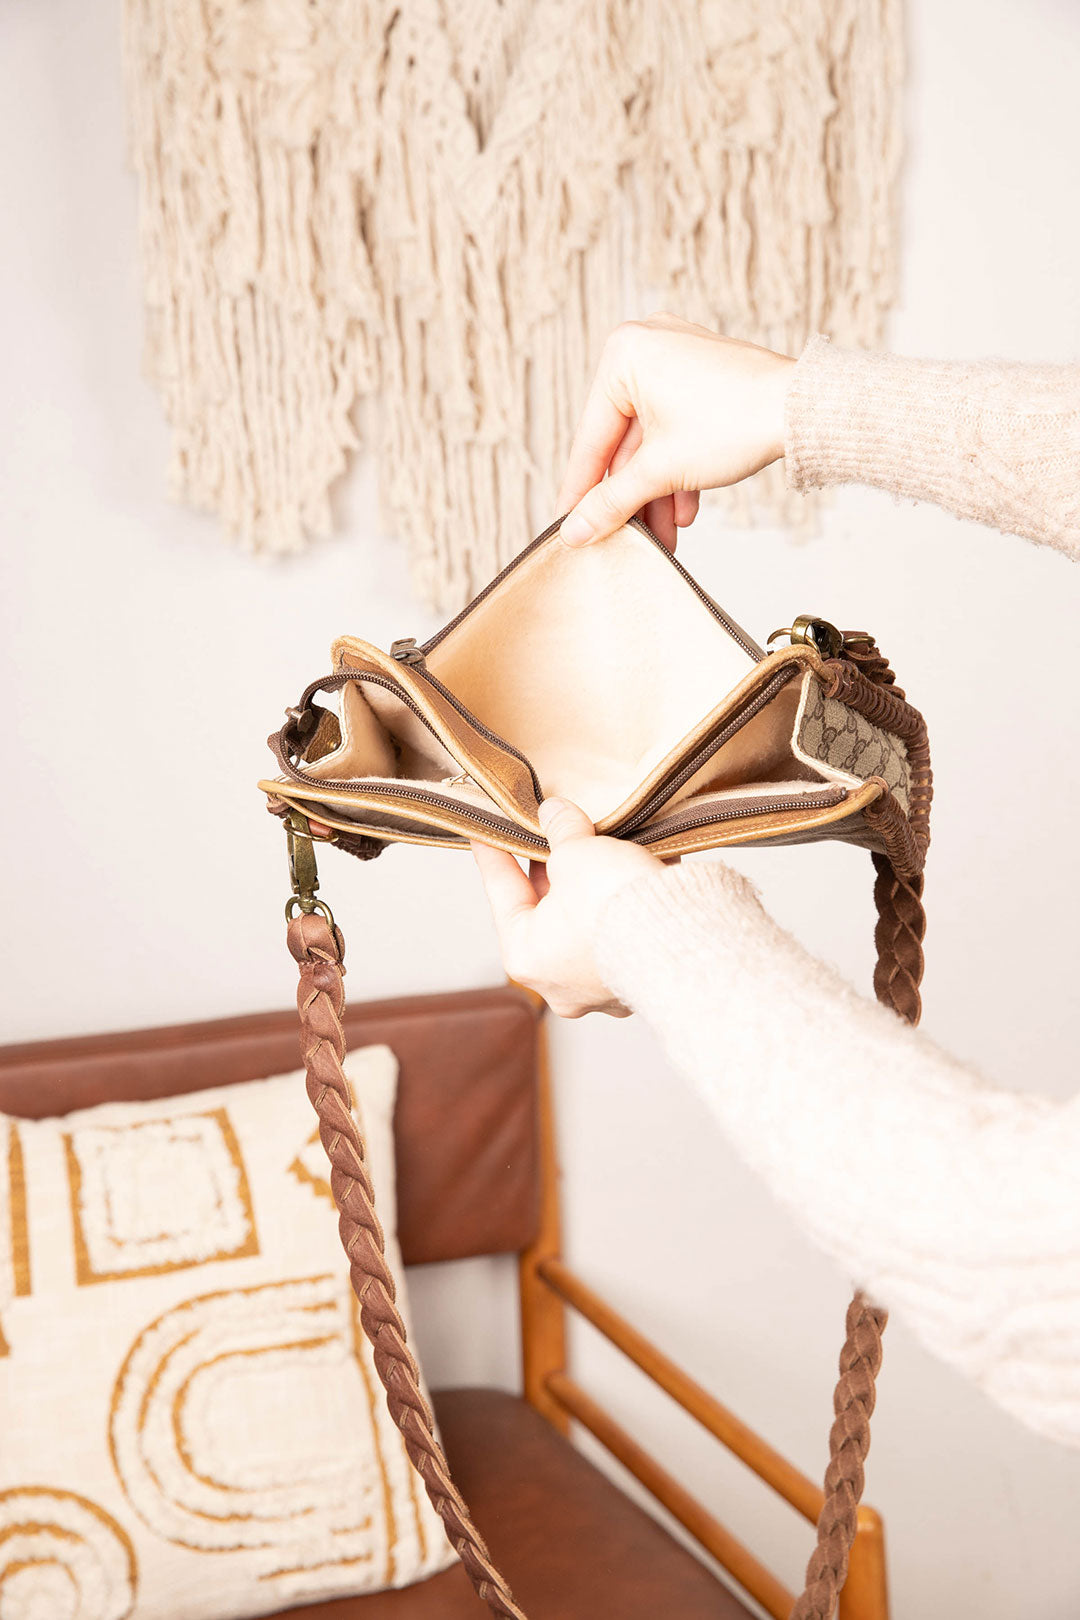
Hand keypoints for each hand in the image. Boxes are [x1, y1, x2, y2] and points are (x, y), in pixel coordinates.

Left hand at [471, 798, 661, 1018]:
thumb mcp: (577, 853)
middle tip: (551, 829)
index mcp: (526, 956)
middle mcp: (560, 980)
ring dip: (594, 883)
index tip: (485, 831)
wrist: (686, 938)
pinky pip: (626, 928)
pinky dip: (628, 898)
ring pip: (589, 920)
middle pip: (547, 908)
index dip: (494, 853)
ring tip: (599, 843)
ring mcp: (602, 984)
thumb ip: (561, 831)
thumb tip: (556, 814)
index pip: (502, 891)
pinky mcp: (643, 974)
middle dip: (553, 866)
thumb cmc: (615, 907)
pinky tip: (638, 864)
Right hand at [557, 311, 795, 550]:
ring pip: (653, 441)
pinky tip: (684, 513)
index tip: (566, 526)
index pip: (591, 439)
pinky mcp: (703, 377)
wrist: (804, 410)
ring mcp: (676, 359)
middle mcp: (645, 346)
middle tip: (622, 541)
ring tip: (662, 539)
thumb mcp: (660, 471)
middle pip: (623, 443)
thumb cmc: (733, 422)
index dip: (579, 492)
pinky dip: (678, 470)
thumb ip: (610, 503)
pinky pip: (676, 428)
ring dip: (657, 494)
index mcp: (622, 355)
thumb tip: (573, 533)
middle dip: (632, 499)